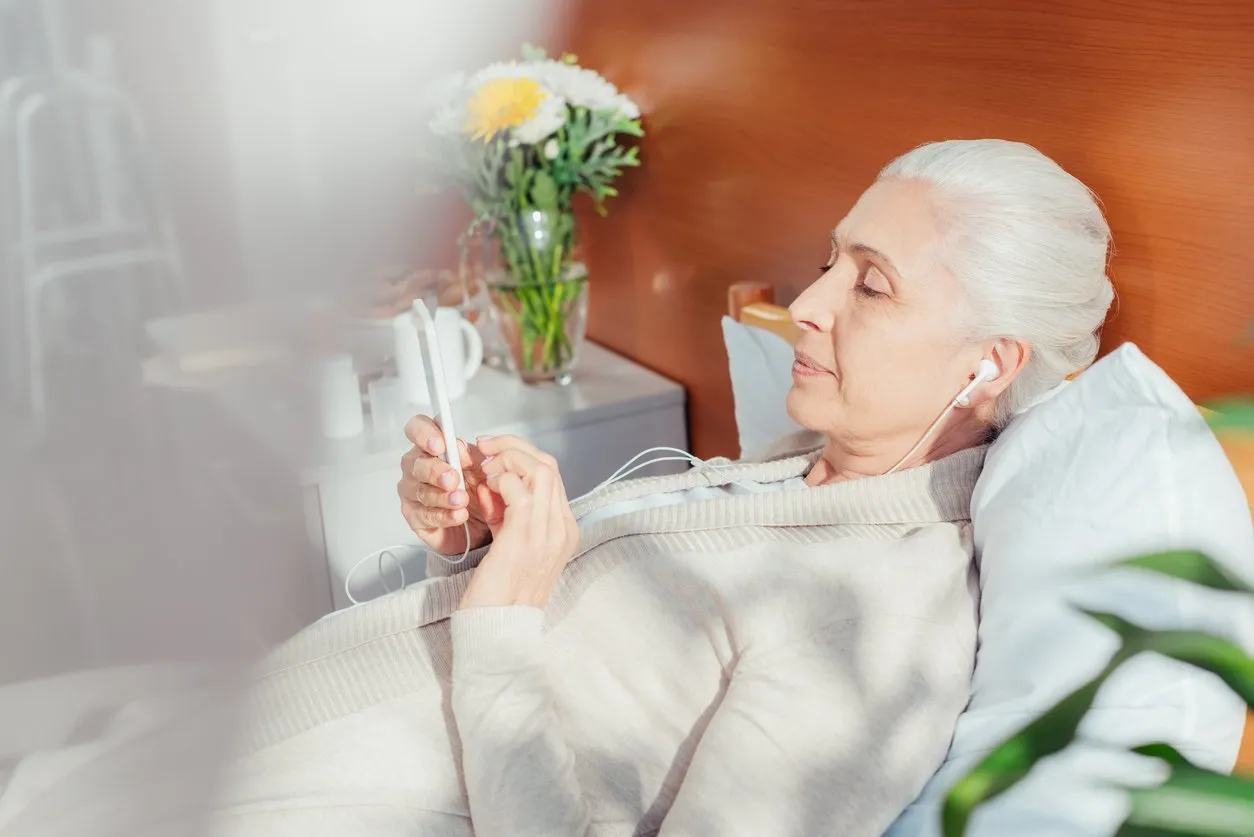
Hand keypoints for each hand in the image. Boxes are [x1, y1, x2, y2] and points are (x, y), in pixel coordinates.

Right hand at [398, 415, 504, 554]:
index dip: (424, 433)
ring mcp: (413, 491)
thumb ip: (471, 455)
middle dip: (436, 470)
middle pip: (416, 462)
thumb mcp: (483, 468)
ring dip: (442, 496)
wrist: (483, 522)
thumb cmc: (478, 488)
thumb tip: (459, 446)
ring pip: (420, 490)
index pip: (417, 428)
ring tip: (461, 500)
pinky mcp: (414, 516)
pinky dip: (443, 515)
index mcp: (431, 445)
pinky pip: (424, 515)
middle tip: (453, 478)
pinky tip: (457, 514)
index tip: (440, 444)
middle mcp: (418, 465)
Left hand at [458, 435, 579, 609]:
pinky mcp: (525, 535)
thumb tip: (493, 483)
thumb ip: (510, 514)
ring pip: (540, 469)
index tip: (495, 453)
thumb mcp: (512, 546)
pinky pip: (519, 488)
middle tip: (486, 446)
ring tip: (484, 464)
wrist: (499, 628)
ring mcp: (548, 531)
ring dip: (508, 457)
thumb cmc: (499, 594)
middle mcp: (562, 528)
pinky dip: (500, 478)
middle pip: (549, 465)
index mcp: (564, 531)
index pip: (553, 476)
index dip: (522, 456)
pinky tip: (483, 486)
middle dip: (515, 446)